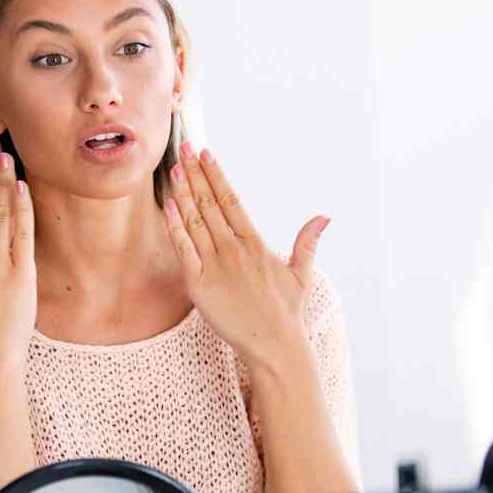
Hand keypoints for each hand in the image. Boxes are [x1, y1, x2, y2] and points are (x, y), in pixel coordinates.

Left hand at [162, 141, 329, 369]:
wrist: (274, 345)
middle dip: (195, 174)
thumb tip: (324, 217)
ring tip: (174, 168)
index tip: (206, 154)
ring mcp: (216, 266)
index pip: (232, 200)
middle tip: (183, 147)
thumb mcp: (301, 273)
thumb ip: (307, 241)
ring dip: (183, 193)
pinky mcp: (199, 285)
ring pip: (195, 221)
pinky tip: (168, 205)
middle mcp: (235, 249)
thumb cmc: (286, 311)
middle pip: (210, 204)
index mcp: (256, 243)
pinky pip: (184, 249)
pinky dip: (175, 226)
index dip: (217, 175)